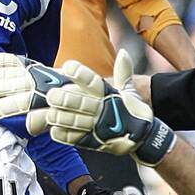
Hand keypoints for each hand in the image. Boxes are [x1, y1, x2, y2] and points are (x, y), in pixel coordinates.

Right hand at [0, 54, 72, 135]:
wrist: (79, 93)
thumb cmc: (63, 109)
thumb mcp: (54, 120)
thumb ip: (42, 122)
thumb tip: (28, 124)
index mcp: (42, 99)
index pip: (20, 102)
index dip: (4, 107)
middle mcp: (37, 83)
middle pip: (11, 85)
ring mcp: (35, 73)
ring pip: (11, 73)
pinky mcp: (35, 67)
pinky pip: (18, 61)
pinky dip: (5, 59)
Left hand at [43, 49, 176, 165]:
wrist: (144, 137)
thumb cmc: (131, 110)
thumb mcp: (129, 91)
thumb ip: (123, 72)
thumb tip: (124, 52)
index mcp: (111, 95)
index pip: (95, 82)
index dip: (81, 74)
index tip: (68, 67)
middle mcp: (105, 110)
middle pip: (83, 103)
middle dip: (66, 99)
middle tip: (52, 95)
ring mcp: (100, 127)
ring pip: (78, 122)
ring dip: (62, 118)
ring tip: (49, 114)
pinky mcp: (96, 142)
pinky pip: (78, 139)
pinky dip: (65, 135)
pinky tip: (54, 130)